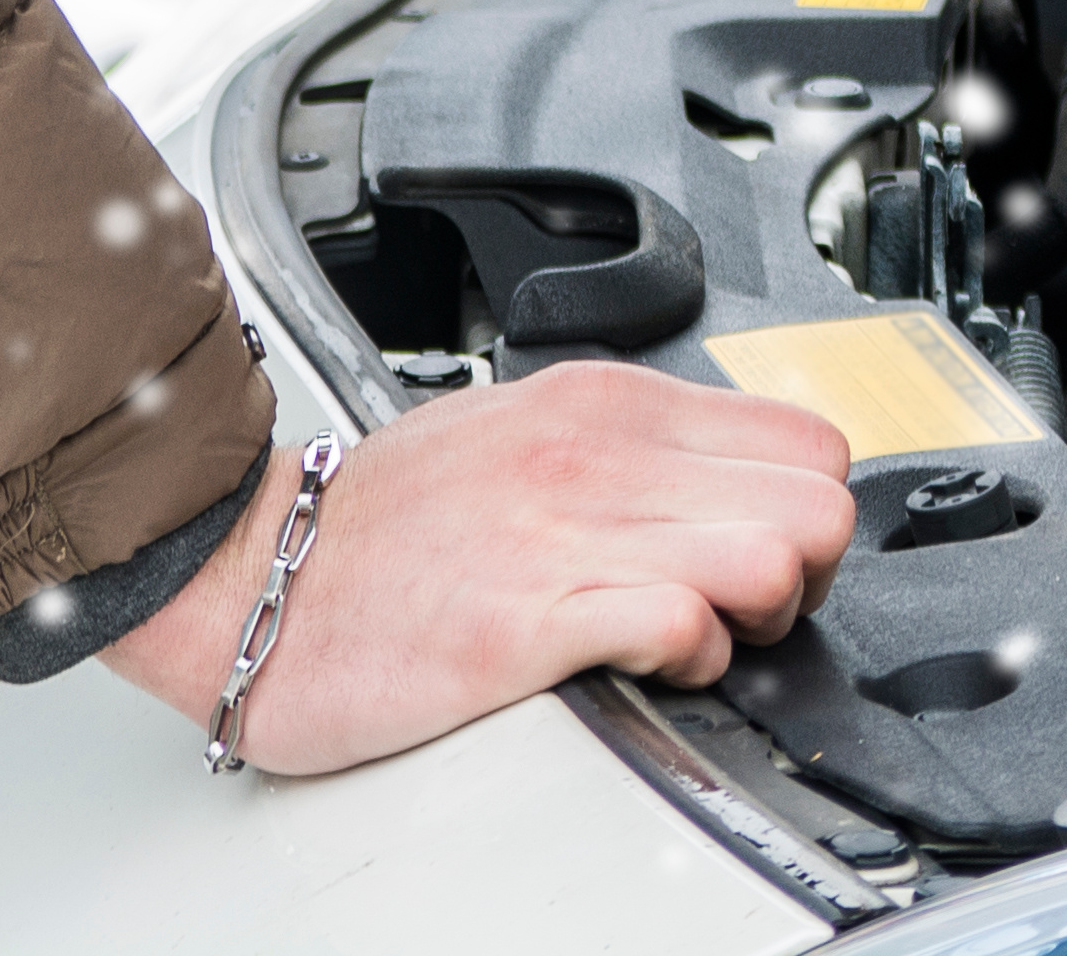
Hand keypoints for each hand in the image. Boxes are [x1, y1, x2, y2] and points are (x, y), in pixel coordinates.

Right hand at [99, 359, 857, 775]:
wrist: (248, 573)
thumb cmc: (381, 523)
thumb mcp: (520, 433)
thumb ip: (624, 450)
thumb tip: (718, 485)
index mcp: (605, 404)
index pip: (808, 442)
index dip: (807, 513)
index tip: (768, 552)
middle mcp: (599, 456)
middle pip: (818, 506)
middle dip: (807, 571)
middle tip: (745, 606)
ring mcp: (568, 535)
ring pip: (775, 558)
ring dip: (760, 618)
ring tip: (700, 636)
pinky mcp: (529, 621)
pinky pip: (682, 625)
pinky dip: (692, 658)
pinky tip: (648, 663)